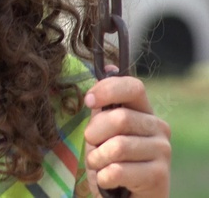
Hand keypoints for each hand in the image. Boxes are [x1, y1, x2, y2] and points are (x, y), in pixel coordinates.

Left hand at [84, 72, 170, 197]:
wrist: (128, 197)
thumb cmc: (113, 161)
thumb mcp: (104, 131)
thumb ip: (104, 105)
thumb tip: (108, 67)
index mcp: (144, 111)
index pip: (134, 86)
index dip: (108, 89)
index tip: (88, 101)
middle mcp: (159, 127)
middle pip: (119, 118)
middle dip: (95, 134)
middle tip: (92, 145)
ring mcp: (162, 151)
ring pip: (117, 147)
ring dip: (97, 159)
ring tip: (100, 165)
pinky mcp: (159, 175)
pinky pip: (117, 171)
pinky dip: (103, 177)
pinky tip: (108, 180)